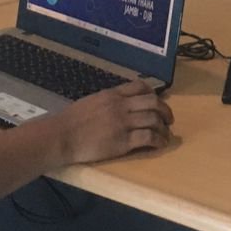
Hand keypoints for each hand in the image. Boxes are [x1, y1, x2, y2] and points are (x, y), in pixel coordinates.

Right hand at [48, 80, 173, 163]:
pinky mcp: (123, 141)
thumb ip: (108, 101)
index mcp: (112, 94)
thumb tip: (121, 104)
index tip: (157, 102)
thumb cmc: (71, 120)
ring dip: (164, 127)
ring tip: (166, 134)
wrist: (62, 135)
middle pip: (153, 102)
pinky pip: (149, 137)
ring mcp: (123, 123)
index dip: (153, 93)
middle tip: (168, 119)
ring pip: (154, 119)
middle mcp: (121, 105)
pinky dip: (159, 140)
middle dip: (165, 110)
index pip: (140, 86)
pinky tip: (161, 144)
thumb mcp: (91, 101)